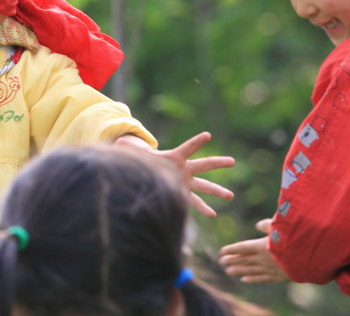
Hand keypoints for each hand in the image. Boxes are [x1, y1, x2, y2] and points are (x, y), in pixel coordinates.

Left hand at [116, 131, 233, 216]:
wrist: (151, 171)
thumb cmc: (146, 160)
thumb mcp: (138, 154)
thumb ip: (130, 149)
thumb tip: (117, 143)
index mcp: (175, 157)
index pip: (187, 148)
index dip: (196, 142)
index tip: (208, 134)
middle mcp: (185, 169)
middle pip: (204, 164)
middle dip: (218, 163)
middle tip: (232, 161)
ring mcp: (187, 181)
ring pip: (205, 186)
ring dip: (217, 191)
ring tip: (230, 196)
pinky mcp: (184, 192)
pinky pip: (195, 202)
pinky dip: (203, 208)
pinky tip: (213, 214)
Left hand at [219, 219, 289, 282]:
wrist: (312, 257)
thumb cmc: (296, 238)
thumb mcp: (281, 226)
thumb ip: (267, 225)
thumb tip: (257, 225)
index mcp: (262, 245)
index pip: (243, 248)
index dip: (232, 250)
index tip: (222, 251)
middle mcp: (264, 258)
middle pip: (244, 260)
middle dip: (233, 260)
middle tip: (221, 262)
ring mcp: (271, 269)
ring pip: (251, 270)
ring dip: (239, 270)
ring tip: (228, 271)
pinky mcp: (279, 277)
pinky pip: (262, 279)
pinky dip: (253, 279)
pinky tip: (244, 280)